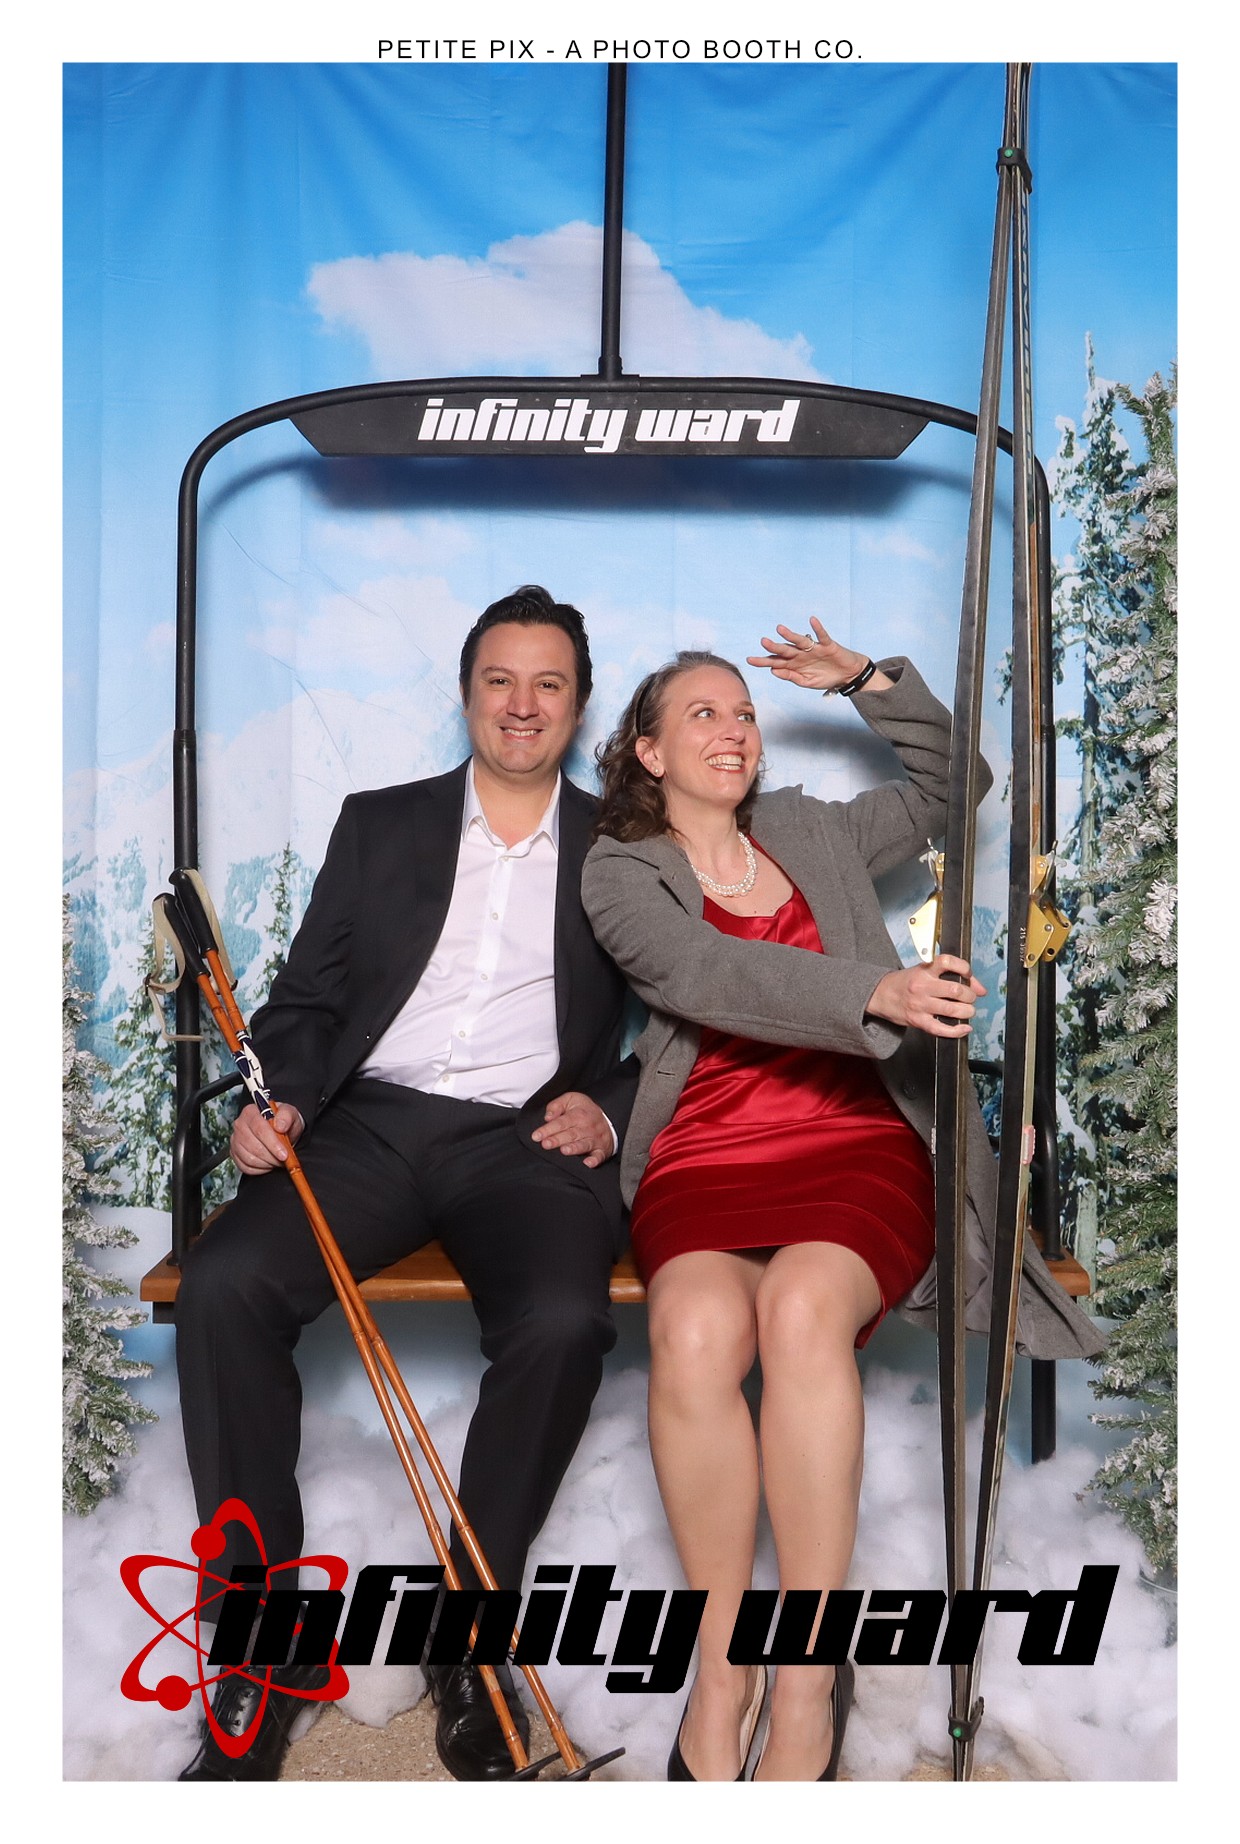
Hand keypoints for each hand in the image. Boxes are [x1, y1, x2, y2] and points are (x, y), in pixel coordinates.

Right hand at [230, 1100, 304, 1174]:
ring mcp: (235, 1141)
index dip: (273, 1144)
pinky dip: (261, 1169)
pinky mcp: (235, 1154)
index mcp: (251, 1112)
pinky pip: (246, 1167)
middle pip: (254, 1146)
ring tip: (278, 1159)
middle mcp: (240, 1125)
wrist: (282, 1132)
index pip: (260, 1129)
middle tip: (285, 1158)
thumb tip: (280, 1125)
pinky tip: (269, 1162)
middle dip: (272, 1156)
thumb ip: (287, 1116)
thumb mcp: (291, 1114)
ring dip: (268, 1163)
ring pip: (250, 1159)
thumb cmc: (284, 1122)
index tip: (284, 1154)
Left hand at [531, 1092, 614, 1167]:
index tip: (536, 1136)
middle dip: (557, 1140)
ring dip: (574, 1148)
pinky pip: (599, 1156)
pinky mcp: (601, 1150)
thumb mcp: (571, 1099)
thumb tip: (547, 1117)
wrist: (610, 1117)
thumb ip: (557, 1105)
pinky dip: (594, 1160)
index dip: (548, 1129)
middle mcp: (587, 1127)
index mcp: (578, 1114)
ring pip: (583, 1144)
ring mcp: (595, 1139)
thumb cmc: (585, 1110)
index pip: (561, 1122)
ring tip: (564, 1150)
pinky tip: (588, 1163)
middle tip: (545, 1144)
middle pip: (570, 1134)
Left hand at [747, 616, 890, 692]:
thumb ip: (791, 676)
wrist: (847, 675)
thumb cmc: (825, 677)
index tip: (749, 660)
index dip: (763, 661)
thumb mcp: (806, 682)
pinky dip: (817, 628)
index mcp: (794, 664)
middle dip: (774, 647)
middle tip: (763, 642)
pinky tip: (812, 620)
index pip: (776, 662)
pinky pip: (822, 635)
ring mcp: (814, 649)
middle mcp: (801, 654)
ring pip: (800, 641)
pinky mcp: (827, 645)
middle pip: (785, 650)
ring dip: (790, 635)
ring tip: (779, 629)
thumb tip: (773, 671)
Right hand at [865, 954, 986, 1037]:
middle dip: (970, 995)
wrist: (880, 995)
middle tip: (969, 997)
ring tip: (967, 1010)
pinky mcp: (918, 1021)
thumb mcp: (924, 971)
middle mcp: (922, 986)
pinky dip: (957, 1031)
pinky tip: (964, 1028)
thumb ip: (951, 975)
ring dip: (967, 1011)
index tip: (968, 974)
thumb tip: (981, 989)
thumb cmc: (905, 982)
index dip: (964, 968)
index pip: (948, 962)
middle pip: (956, 991)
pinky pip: (941, 1029)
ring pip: (953, 1010)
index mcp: (924, 970)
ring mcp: (920, 1005)